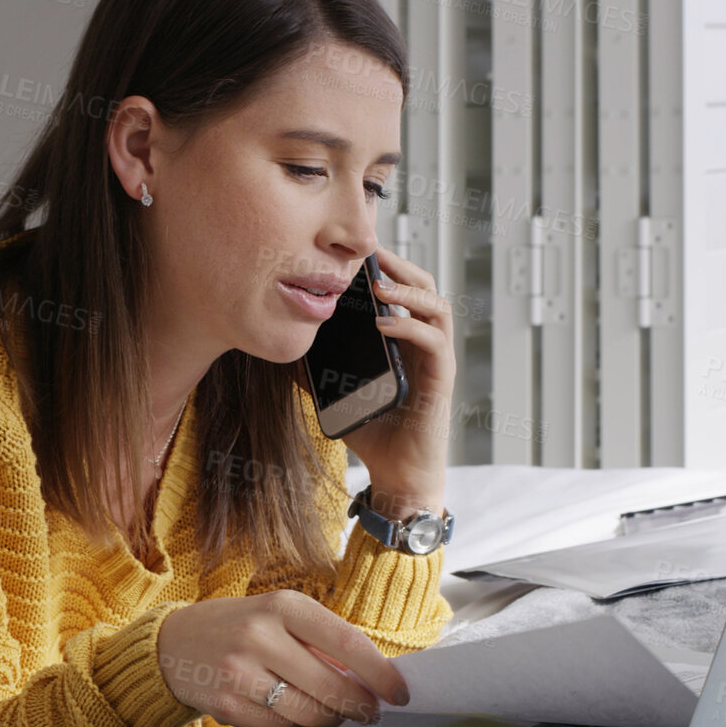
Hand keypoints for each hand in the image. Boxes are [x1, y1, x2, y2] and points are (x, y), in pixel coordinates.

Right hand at [157, 591, 410, 726]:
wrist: (171, 644)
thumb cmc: (236, 628)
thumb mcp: (276, 616)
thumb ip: (320, 641)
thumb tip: (372, 678)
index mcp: (281, 605)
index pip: (346, 641)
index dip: (380, 673)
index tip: (399, 692)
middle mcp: (260, 635)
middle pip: (331, 686)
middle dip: (359, 706)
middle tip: (369, 712)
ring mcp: (240, 671)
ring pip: (308, 713)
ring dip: (328, 719)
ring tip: (330, 712)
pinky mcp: (226, 703)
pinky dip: (294, 725)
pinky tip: (292, 713)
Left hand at [340, 247, 454, 518]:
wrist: (395, 474)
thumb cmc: (371, 431)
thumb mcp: (335, 390)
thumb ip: (316, 367)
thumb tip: (284, 347)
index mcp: (404, 340)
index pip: (404, 290)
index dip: (387, 267)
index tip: (358, 252)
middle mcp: (425, 345)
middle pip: (426, 288)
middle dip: (401, 267)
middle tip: (371, 255)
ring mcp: (436, 361)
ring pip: (438, 308)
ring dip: (409, 291)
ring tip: (378, 285)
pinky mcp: (441, 380)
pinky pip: (434, 343)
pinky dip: (409, 327)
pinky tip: (384, 323)